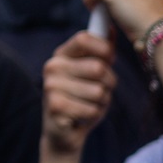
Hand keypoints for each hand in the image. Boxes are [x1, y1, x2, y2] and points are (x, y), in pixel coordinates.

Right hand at [42, 32, 116, 156]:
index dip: (104, 48)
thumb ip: (100, 54)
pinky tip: (82, 117)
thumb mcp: (92, 75)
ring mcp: (51, 86)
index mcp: (61, 55)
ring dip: (101, 102)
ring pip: (98, 91)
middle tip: (99, 91)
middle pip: (98, 67)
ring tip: (89, 105)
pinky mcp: (55, 105)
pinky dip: (93, 115)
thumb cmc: (82, 100)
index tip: (109, 59)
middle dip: (108, 83)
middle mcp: (52, 66)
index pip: (84, 39)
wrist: (64, 134)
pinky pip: (91, 108)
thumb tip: (111, 28)